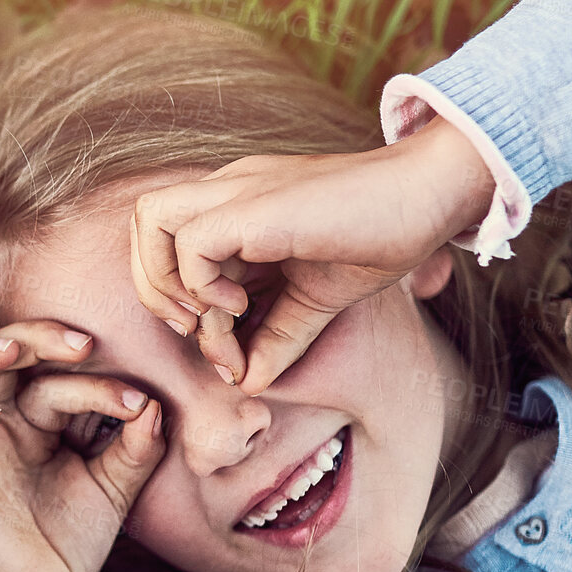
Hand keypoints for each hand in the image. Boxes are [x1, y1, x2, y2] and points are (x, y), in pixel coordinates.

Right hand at [0, 321, 165, 571]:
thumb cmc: (72, 544)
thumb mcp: (115, 490)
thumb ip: (135, 448)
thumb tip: (152, 405)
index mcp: (35, 420)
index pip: (55, 375)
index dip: (96, 379)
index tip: (138, 405)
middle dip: (37, 335)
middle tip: (81, 344)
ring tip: (12, 347)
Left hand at [130, 117, 493, 392]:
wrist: (429, 193)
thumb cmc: (380, 236)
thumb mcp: (315, 298)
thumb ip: (278, 336)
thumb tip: (251, 382)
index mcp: (237, 204)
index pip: (167, 240)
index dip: (174, 298)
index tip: (224, 348)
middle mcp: (227, 189)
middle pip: (142, 223)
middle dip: (153, 289)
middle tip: (198, 331)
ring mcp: (237, 190)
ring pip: (149, 220)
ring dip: (167, 282)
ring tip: (214, 318)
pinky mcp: (253, 205)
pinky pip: (190, 241)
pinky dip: (200, 283)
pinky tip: (241, 303)